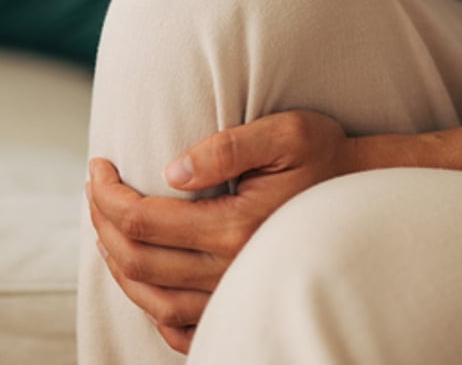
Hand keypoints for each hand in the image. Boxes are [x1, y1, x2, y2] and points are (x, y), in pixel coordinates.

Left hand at [87, 111, 357, 353]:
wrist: (366, 195)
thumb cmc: (327, 157)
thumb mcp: (287, 132)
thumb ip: (227, 147)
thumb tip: (171, 171)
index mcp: (235, 227)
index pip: (142, 221)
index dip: (106, 194)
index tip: (97, 166)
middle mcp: (232, 270)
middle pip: (136, 261)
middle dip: (102, 223)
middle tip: (95, 189)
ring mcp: (236, 296)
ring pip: (150, 299)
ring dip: (116, 262)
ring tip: (107, 226)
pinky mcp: (244, 307)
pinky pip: (182, 328)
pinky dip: (151, 308)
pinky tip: (144, 278)